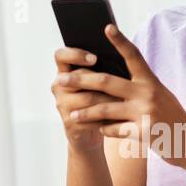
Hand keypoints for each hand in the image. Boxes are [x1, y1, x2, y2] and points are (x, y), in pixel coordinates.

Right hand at [52, 41, 120, 155]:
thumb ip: (101, 70)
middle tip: (121, 83)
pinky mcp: (70, 123)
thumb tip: (120, 58)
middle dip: (101, 81)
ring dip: (109, 99)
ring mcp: (62, 105)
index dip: (75, 54)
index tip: (94, 58)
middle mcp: (59, 87)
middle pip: (78, 77)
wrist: (90, 131)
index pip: (61, 56)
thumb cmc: (98, 99)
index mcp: (64, 71)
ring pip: (88, 98)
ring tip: (126, 99)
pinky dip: (107, 117)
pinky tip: (120, 116)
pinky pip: (91, 117)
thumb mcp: (98, 82)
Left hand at [56, 24, 185, 165]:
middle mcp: (148, 93)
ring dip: (85, 112)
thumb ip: (139, 86)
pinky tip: (100, 130)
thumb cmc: (169, 117)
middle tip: (61, 80)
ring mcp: (145, 113)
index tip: (106, 27)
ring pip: (105, 109)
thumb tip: (107, 78)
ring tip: (71, 114)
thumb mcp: (159, 95)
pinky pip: (114, 130)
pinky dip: (105, 130)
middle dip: (81, 80)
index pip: (133, 55)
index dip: (120, 40)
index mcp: (151, 80)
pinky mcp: (143, 133)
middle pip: (107, 82)